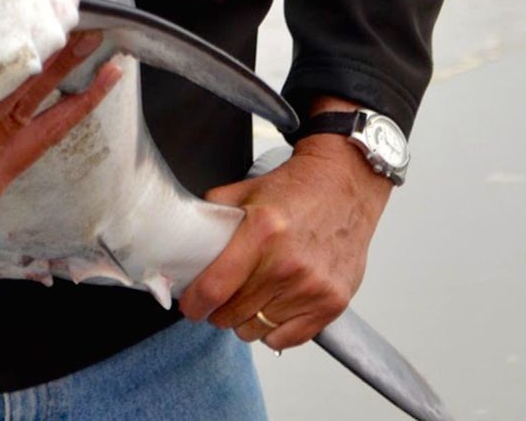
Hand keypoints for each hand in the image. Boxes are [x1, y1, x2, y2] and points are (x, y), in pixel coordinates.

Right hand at [0, 32, 122, 260]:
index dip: (18, 61)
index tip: (41, 26)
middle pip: (22, 108)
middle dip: (59, 69)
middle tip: (92, 34)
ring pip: (40, 133)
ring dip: (75, 98)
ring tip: (109, 69)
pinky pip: (33, 149)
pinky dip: (56, 121)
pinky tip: (77, 99)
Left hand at [178, 99, 392, 350]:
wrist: (345, 186)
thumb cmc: (293, 190)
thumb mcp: (243, 192)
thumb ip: (210, 217)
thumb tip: (180, 244)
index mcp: (261, 233)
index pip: (214, 288)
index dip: (194, 304)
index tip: (189, 305)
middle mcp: (288, 264)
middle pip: (231, 314)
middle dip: (217, 309)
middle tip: (220, 295)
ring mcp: (313, 287)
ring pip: (255, 329)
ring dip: (244, 319)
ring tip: (249, 297)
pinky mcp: (333, 303)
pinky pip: (286, 339)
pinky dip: (273, 329)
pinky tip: (272, 306)